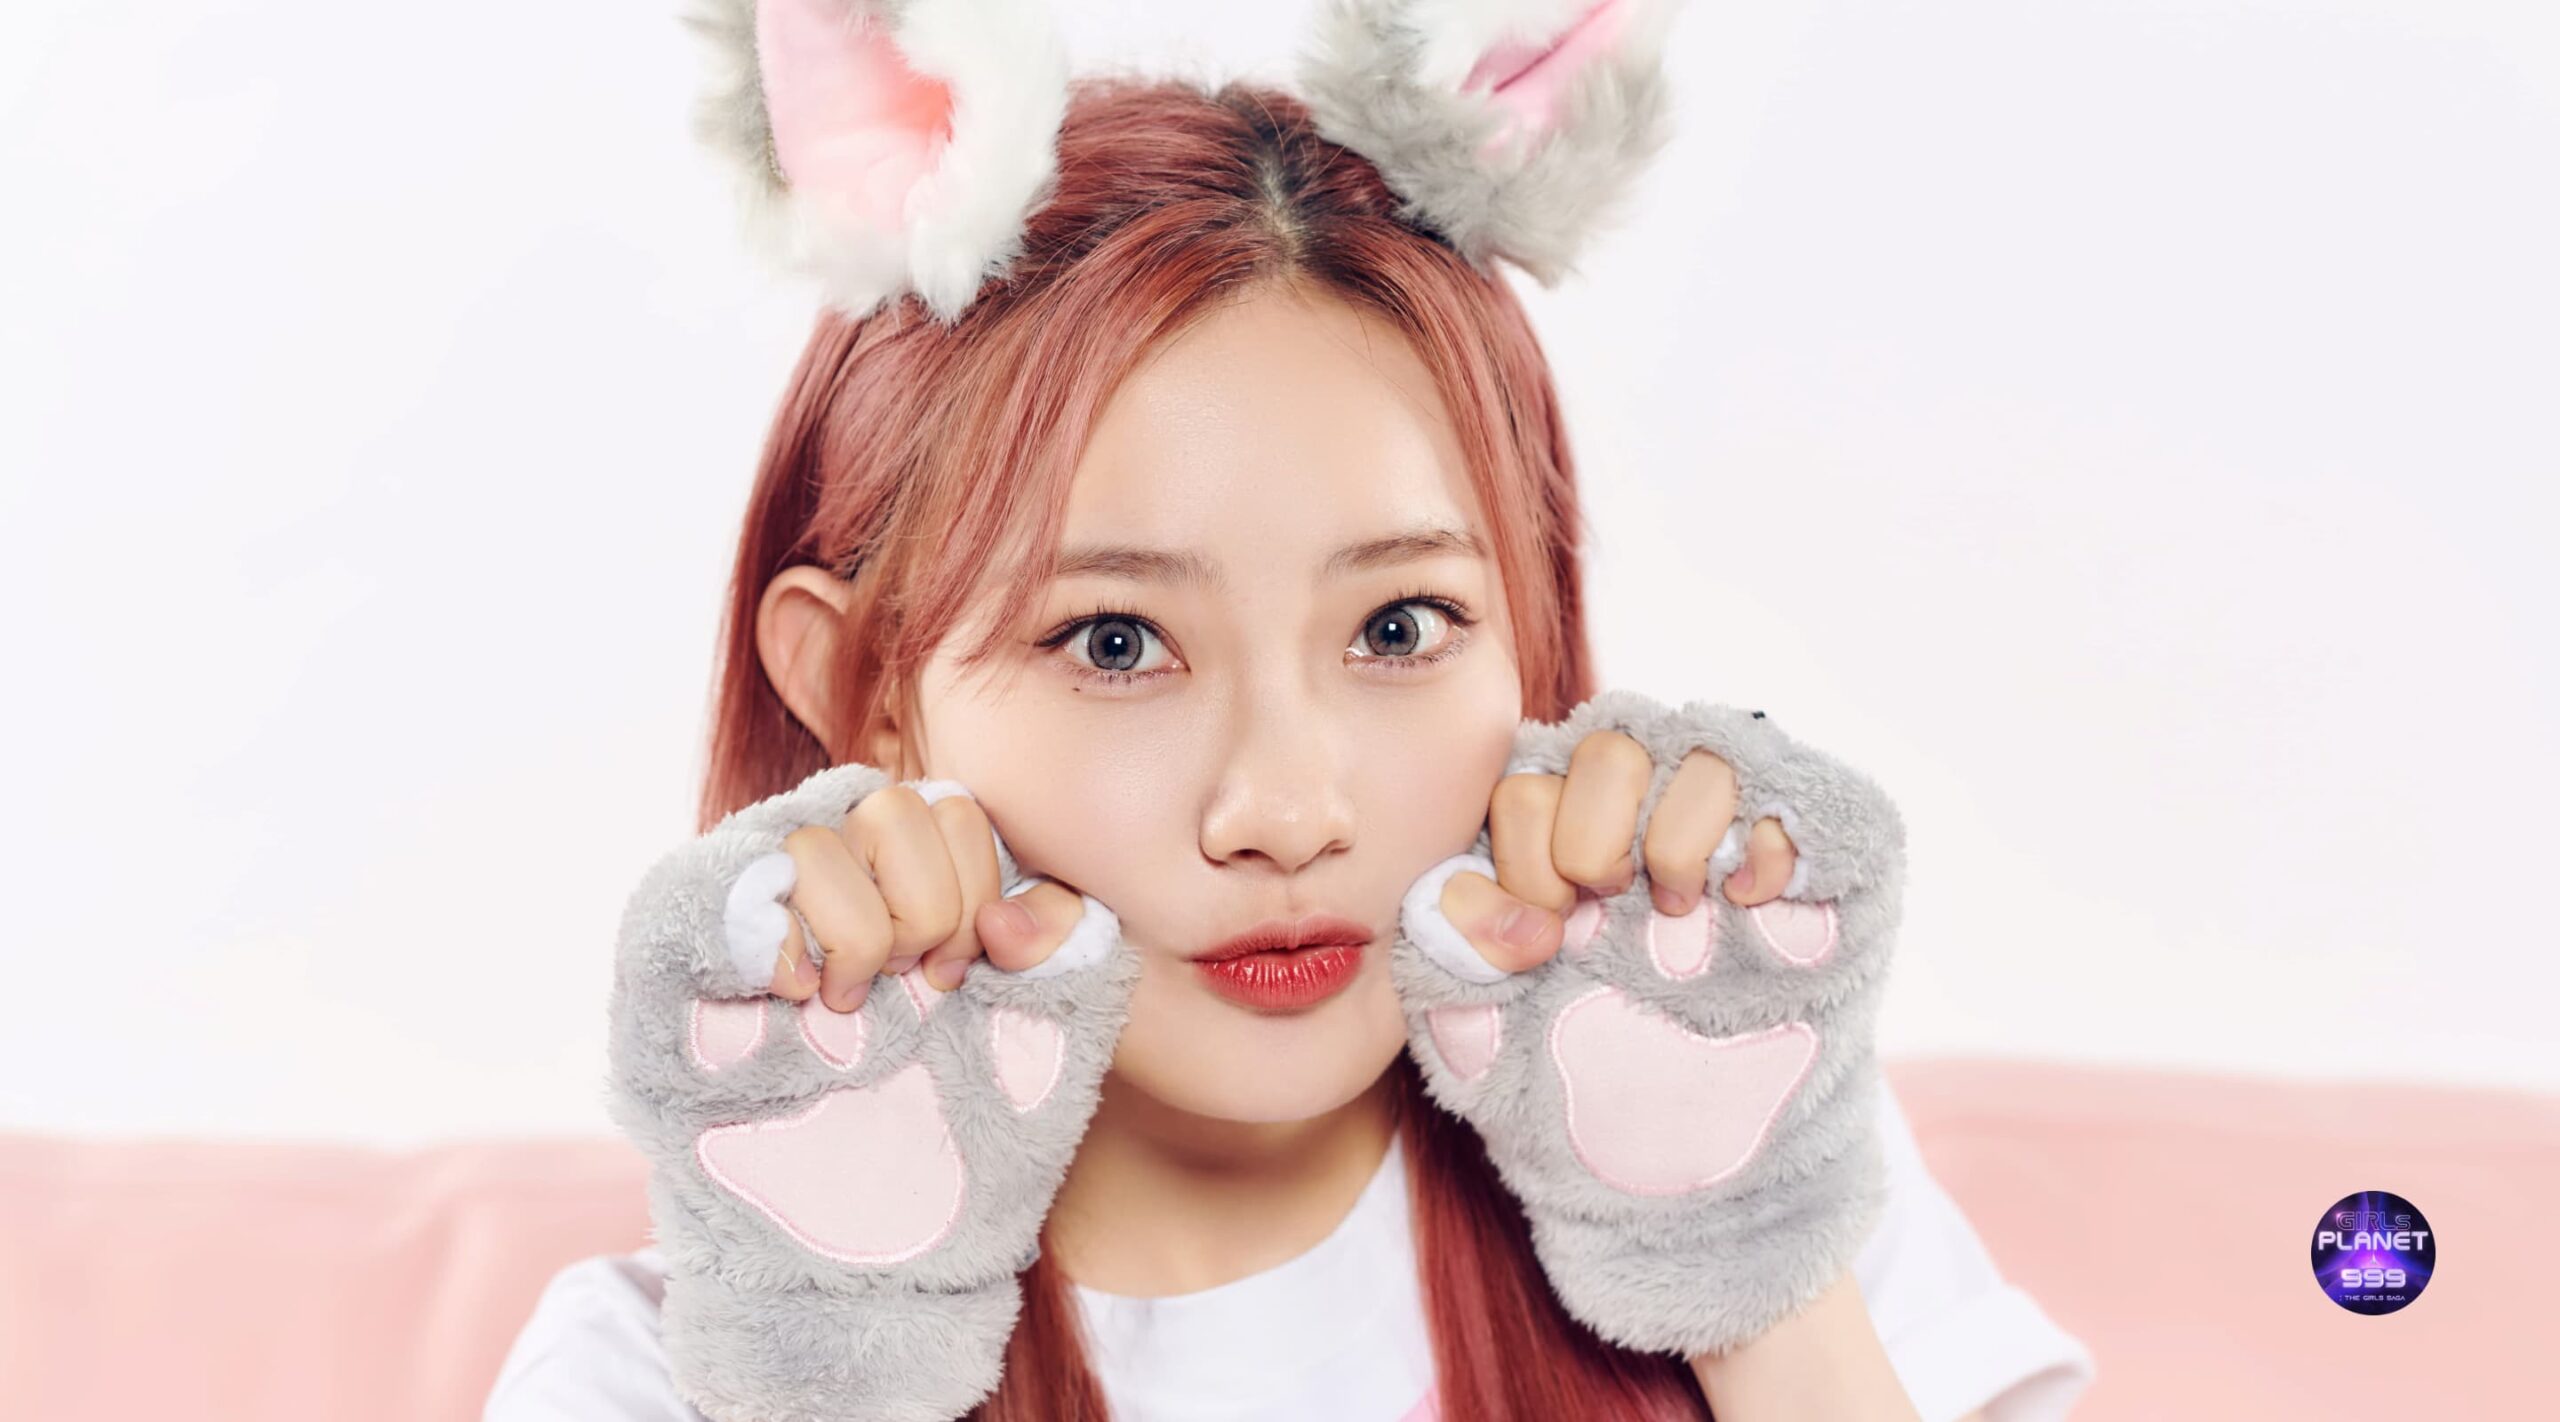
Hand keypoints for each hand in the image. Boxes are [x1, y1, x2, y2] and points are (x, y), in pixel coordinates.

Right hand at [751, 778, 1097, 1005]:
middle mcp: (842, 815)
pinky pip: (755, 909)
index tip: (952, 963)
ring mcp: (777, 850)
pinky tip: (801, 986)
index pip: (961, 816)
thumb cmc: (923, 979)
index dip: (971, 901)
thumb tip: (1003, 928)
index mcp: (915, 822)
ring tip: (849, 985)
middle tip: (900, 968)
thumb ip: (1042, 927)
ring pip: (819, 851)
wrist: (803, 1036)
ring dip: (854, 942)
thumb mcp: (1006, 948)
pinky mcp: (724, 896)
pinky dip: (787, 963)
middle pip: (893, 816)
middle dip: (916, 917)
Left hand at [1390, 688, 1907, 1358]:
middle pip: (1611, 741)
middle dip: (1588, 830)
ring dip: (1673, 827)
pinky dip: (1766, 832)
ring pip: (1703, 742)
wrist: (1696, 1197)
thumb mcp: (1484, 1052)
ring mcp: (1739, 834)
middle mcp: (1647, 823)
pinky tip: (1745, 903)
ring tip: (1672, 912)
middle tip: (1598, 920)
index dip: (1522, 851)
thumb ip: (1446, 968)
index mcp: (1556, 848)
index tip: (1538, 945)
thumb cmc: (1581, 1112)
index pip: (1527, 777)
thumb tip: (1452, 899)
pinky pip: (1797, 786)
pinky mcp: (1826, 859)